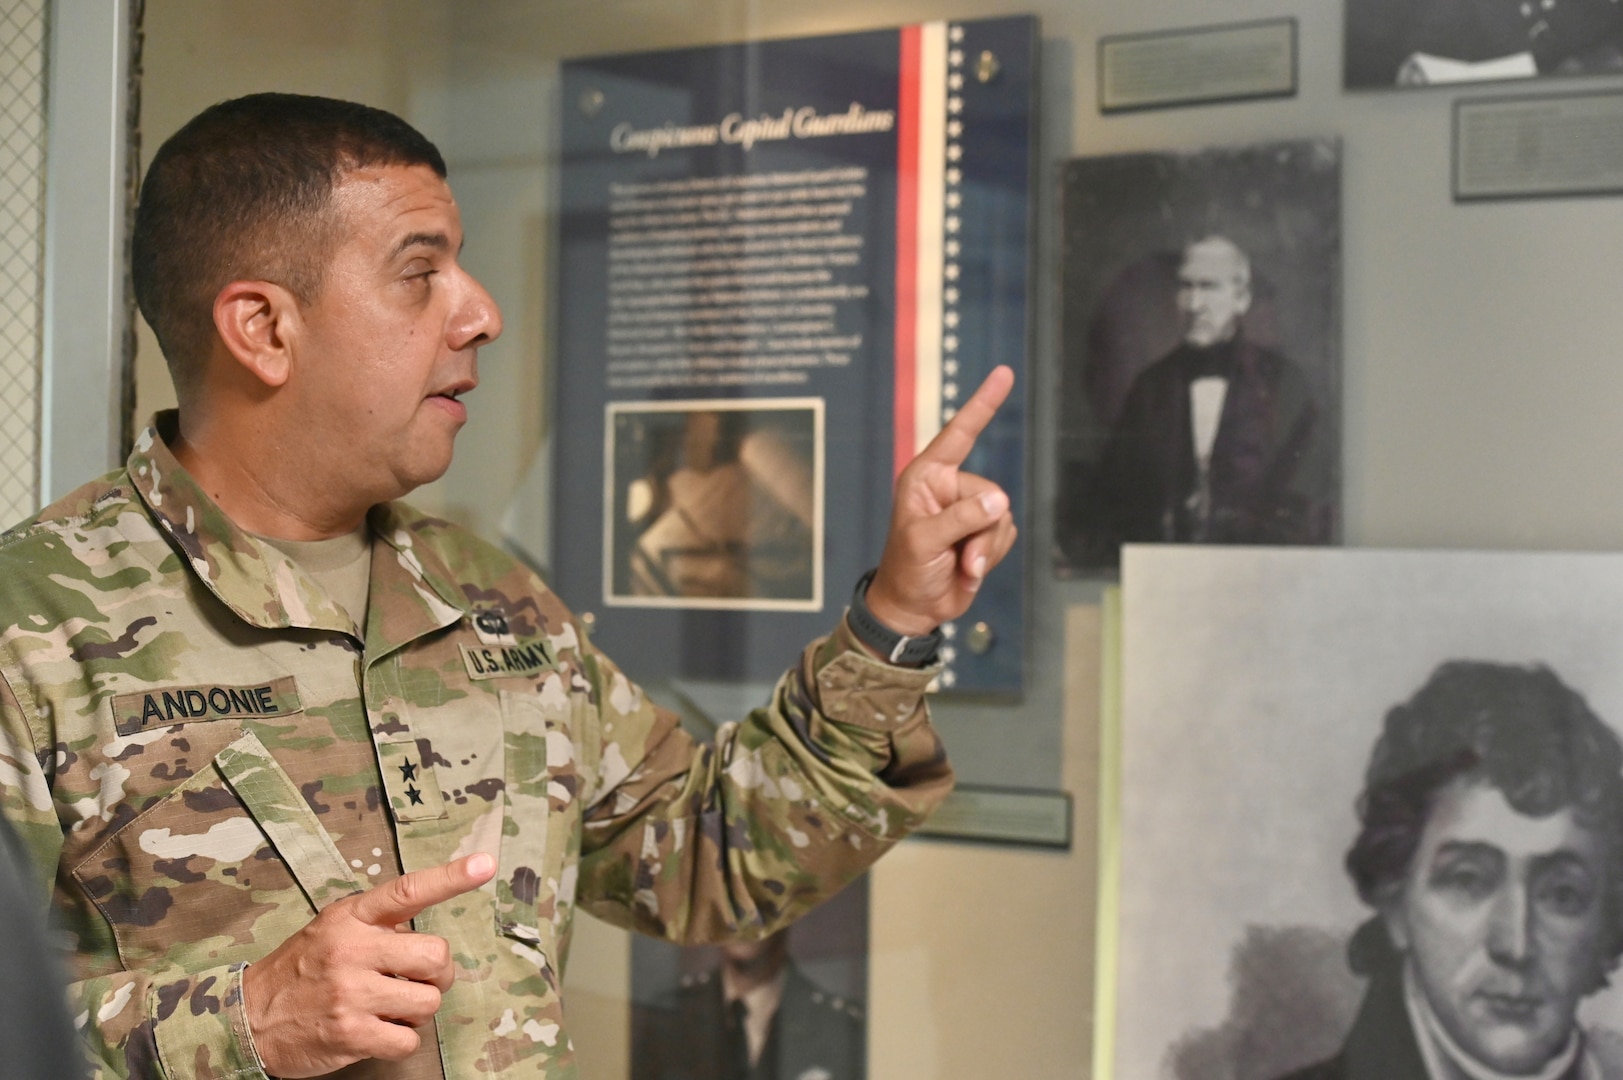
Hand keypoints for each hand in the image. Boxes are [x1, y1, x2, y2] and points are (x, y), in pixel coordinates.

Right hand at [242, 852, 495, 1076]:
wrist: (246, 1018)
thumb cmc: (299, 970)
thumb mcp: (331, 929)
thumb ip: (376, 923)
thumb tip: (422, 931)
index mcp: (350, 918)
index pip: (408, 891)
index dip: (450, 878)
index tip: (485, 865)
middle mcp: (352, 950)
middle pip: (435, 956)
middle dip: (437, 974)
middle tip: (419, 980)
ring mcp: (351, 993)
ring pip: (428, 1001)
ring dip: (417, 1010)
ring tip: (389, 1007)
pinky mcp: (350, 1033)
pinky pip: (408, 1040)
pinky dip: (401, 1040)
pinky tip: (378, 1031)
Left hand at [866, 366, 1017, 636]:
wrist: (913, 608)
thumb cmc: (907, 569)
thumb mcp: (926, 541)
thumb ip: (961, 518)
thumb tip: (999, 500)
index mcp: (926, 477)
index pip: (959, 434)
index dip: (983, 404)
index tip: (1003, 374)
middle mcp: (949, 487)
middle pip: (990, 492)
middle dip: (979, 530)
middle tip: (957, 556)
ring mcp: (968, 510)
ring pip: (1002, 516)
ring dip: (985, 548)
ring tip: (960, 565)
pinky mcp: (984, 532)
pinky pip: (1006, 535)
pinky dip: (992, 555)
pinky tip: (969, 569)